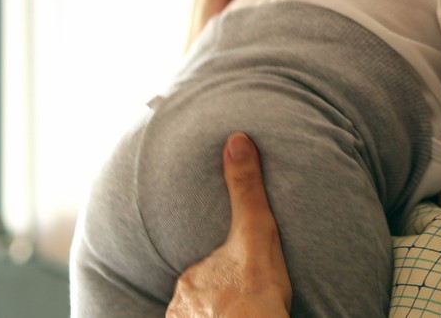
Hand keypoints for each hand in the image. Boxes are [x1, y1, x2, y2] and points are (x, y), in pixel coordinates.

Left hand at [167, 133, 291, 317]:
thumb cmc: (258, 293)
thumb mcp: (257, 233)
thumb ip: (246, 190)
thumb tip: (236, 140)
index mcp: (193, 276)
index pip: (204, 266)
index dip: (222, 267)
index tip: (236, 271)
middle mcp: (182, 304)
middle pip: (199, 292)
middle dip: (215, 291)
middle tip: (239, 294)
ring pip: (198, 315)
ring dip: (213, 312)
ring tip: (235, 312)